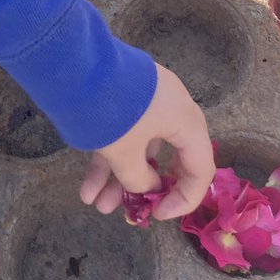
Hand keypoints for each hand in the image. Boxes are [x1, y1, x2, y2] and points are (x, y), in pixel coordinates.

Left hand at [79, 64, 214, 220]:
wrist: (79, 64)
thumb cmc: (113, 113)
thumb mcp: (124, 154)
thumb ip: (137, 179)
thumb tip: (145, 187)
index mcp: (186, 122)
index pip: (201, 170)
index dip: (183, 199)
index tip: (157, 216)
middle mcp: (173, 109)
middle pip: (170, 158)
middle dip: (144, 189)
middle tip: (130, 208)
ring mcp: (148, 100)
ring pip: (140, 148)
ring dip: (119, 178)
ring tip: (94, 204)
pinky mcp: (125, 95)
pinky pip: (124, 134)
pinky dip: (108, 159)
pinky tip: (86, 186)